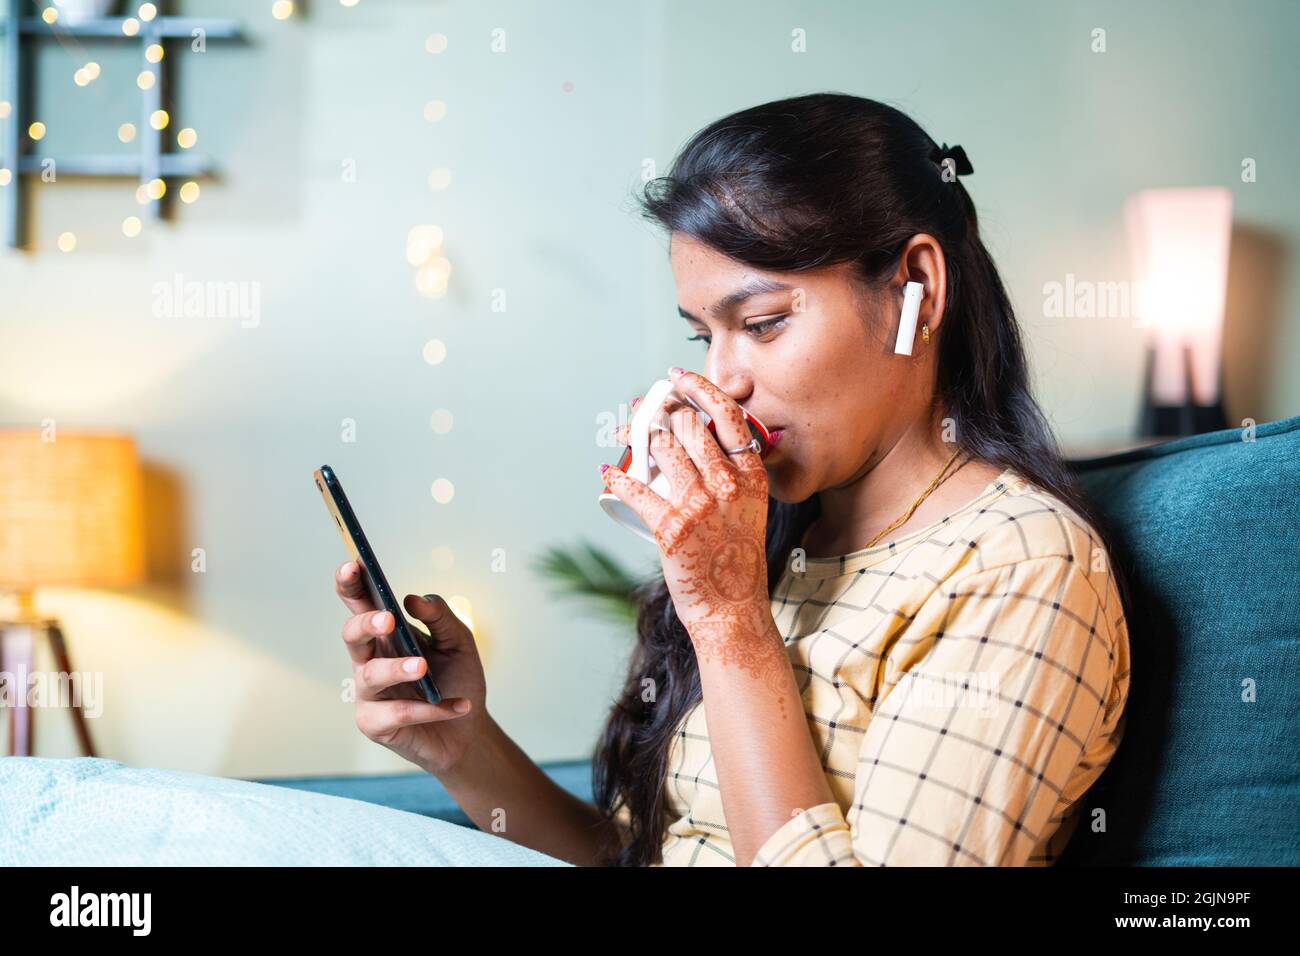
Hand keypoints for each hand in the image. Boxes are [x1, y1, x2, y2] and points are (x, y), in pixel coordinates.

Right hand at [334, 560, 487, 774]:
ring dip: (397, 668)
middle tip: (389, 620)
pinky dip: (430, 709)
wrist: (470, 729)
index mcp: (386, 633)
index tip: (354, 563)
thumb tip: (413, 599)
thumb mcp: (459, 642)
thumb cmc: (457, 678)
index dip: (351, 583)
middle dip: (365, 624)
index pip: (360, 603)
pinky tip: (459, 706)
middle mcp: (370, 659)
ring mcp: (369, 693)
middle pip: (352, 634)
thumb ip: (440, 616)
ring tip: (423, 667)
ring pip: (370, 675)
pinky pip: (396, 713)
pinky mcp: (375, 724)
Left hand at [602, 369, 786, 694]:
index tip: (677, 377)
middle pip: (689, 426)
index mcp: (751, 476)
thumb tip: (703, 440)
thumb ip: (734, 474)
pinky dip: (617, 479)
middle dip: (662, 413)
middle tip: (645, 412)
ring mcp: (700, 505)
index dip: (699, 388)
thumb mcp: (749, 509)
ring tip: (628, 436)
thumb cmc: (736, 561)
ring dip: (641, 437)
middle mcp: (728, 484)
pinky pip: (636, 489)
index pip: (728, 415)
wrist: (731, 609)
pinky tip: (608, 473)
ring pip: (663, 447)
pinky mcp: (671, 528)